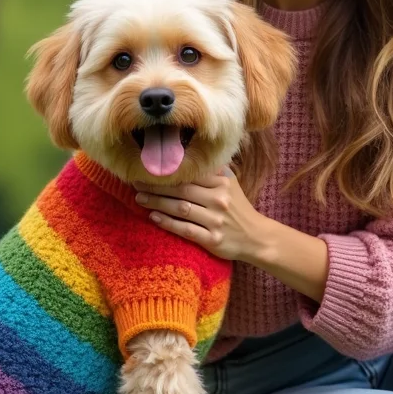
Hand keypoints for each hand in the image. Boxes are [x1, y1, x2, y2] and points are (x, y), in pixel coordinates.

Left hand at [133, 167, 266, 261]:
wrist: (256, 237)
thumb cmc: (238, 209)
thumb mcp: (231, 184)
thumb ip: (213, 170)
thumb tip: (190, 154)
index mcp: (222, 183)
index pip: (190, 175)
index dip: (168, 172)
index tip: (147, 169)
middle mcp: (219, 200)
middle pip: (182, 190)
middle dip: (156, 186)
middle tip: (136, 183)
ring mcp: (216, 221)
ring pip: (181, 209)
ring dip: (157, 202)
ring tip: (139, 198)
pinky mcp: (212, 240)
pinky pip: (185, 230)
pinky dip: (168, 223)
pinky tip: (153, 217)